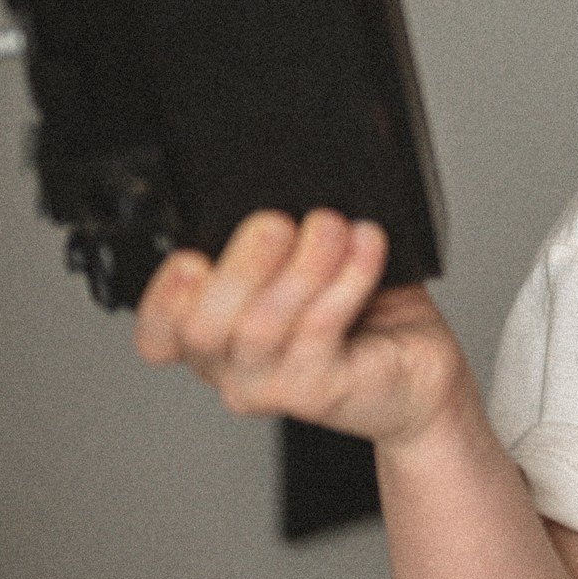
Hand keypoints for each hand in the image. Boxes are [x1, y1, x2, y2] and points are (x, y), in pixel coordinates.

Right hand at [134, 208, 469, 448]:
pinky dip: (346, 276)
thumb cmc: (366, 316)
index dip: (161, 299)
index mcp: (217, 337)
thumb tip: (279, 188)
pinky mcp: (321, 390)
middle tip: (277, 222)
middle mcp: (233, 368)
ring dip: (302, 264)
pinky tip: (366, 243)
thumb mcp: (306, 268)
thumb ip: (280, 243)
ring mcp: (274, 385)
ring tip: (332, 226)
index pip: (159, 334)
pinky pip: (321, 328)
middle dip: (240, 264)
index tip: (191, 256)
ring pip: (261, 327)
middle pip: (202, 327)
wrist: (418, 373)